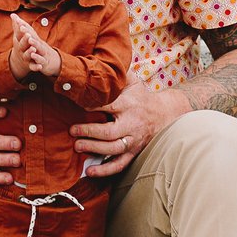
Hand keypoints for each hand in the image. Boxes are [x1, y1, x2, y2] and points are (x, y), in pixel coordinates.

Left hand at [18, 20, 62, 76]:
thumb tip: (12, 14)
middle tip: (21, 27)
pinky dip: (38, 59)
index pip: (29, 30)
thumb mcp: (30, 37)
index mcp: (34, 38)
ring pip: (39, 47)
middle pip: (33, 36)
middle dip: (27, 32)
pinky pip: (41, 61)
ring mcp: (42, 52)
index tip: (17, 20)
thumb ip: (21, 27)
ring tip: (30, 40)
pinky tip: (34, 56)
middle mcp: (39, 44)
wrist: (50, 61)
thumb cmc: (38, 47)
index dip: (23, 25)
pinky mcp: (43, 62)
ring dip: (34, 43)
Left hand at [71, 80, 188, 177]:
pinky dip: (105, 170)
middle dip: (89, 132)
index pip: (109, 105)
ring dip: (94, 149)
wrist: (164, 114)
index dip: (93, 106)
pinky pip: (119, 164)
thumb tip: (97, 63)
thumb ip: (117, 73)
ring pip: (113, 148)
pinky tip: (89, 172)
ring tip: (77, 146)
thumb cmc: (142, 95)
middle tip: (72, 131)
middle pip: (110, 131)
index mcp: (129, 104)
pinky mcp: (133, 152)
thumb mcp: (132, 81)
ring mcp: (133, 140)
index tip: (78, 105)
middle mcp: (132, 123)